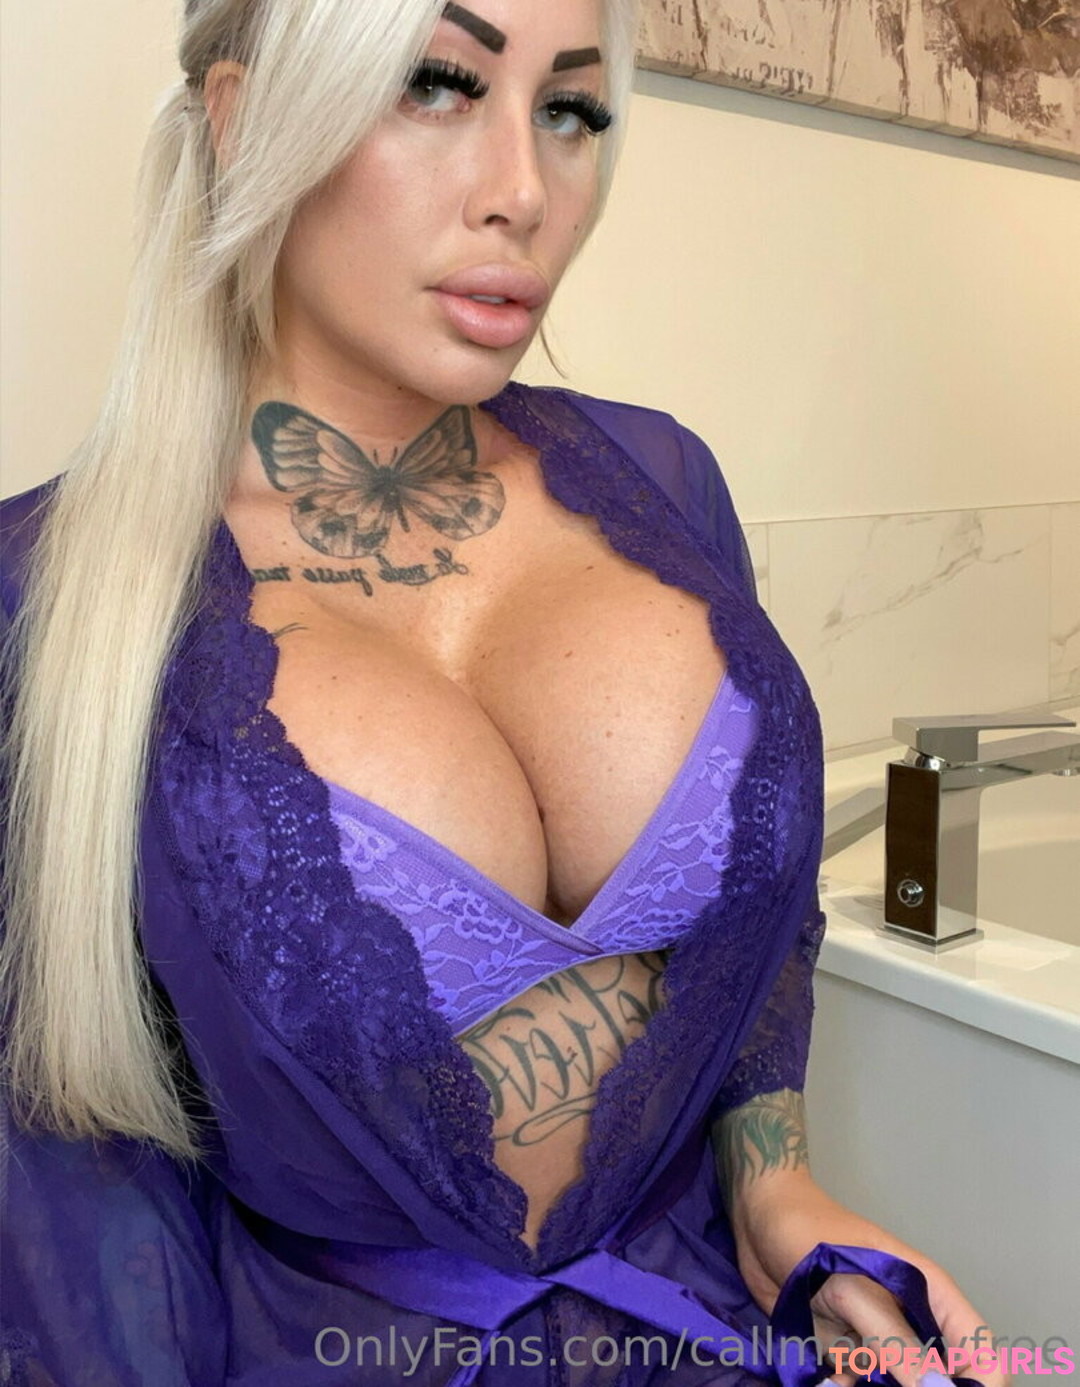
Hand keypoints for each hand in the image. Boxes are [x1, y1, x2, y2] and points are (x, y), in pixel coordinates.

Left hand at [731, 1174, 1009, 1386]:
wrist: (759, 1216)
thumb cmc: (811, 1236)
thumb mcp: (854, 1287)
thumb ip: (894, 1341)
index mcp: (928, 1294)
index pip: (977, 1349)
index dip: (979, 1383)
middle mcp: (907, 1319)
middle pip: (934, 1375)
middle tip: (872, 1378)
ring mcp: (874, 1335)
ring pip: (891, 1382)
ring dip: (871, 1384)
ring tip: (844, 1370)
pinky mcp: (842, 1346)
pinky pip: (855, 1380)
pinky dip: (843, 1384)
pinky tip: (827, 1374)